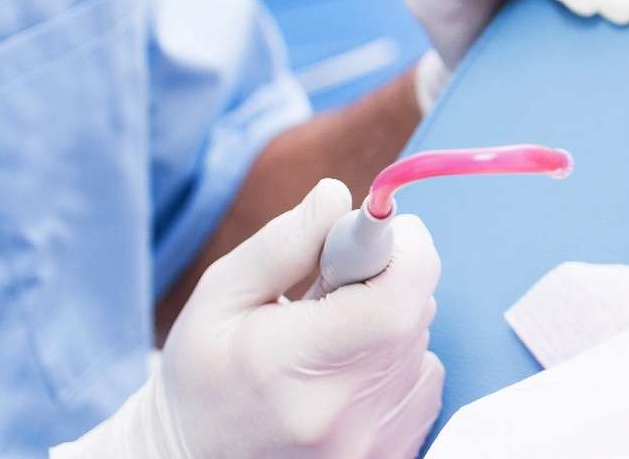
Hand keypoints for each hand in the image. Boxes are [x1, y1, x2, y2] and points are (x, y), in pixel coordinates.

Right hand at [53, 179, 444, 457]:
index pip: (399, 297)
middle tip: (328, 293)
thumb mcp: (219, 298)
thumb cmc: (203, 377)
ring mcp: (374, 442)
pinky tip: (346, 375)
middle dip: (385, 280)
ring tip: (329, 345)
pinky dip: (396, 364)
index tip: (371, 235)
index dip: (404, 249)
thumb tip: (337, 196)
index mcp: (297, 365)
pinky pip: (424, 381)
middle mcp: (346, 413)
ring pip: (422, 345)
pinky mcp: (395, 453)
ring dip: (389, 327)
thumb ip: (283, 244)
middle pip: (415, 313)